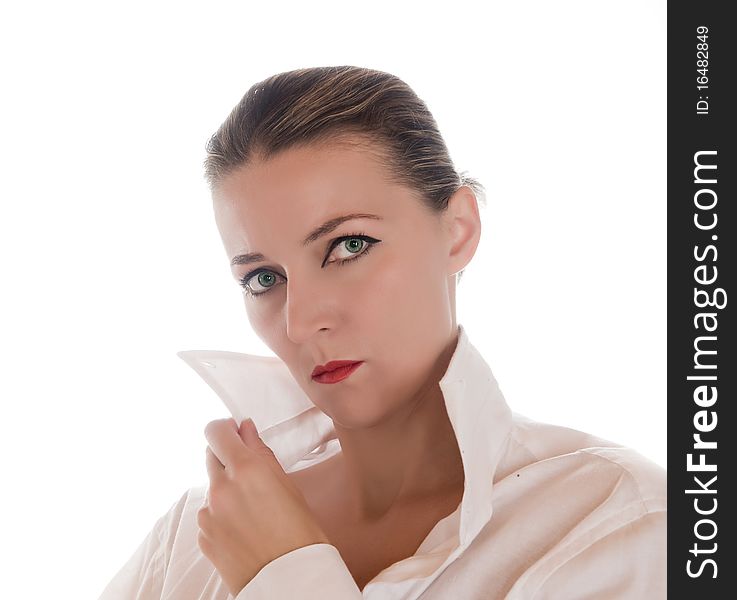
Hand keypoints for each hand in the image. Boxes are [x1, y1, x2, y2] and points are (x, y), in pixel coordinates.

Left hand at [198, 417, 329, 596]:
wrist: (291, 581)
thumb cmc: (300, 534)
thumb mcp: (288, 485)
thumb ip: (261, 453)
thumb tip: (246, 431)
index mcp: (246, 470)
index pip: (216, 432)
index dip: (225, 429)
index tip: (235, 432)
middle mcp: (221, 489)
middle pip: (210, 455)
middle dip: (227, 457)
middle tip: (251, 473)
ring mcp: (209, 515)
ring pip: (211, 487)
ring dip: (226, 488)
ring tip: (253, 509)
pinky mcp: (203, 537)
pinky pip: (209, 514)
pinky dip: (222, 514)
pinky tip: (245, 527)